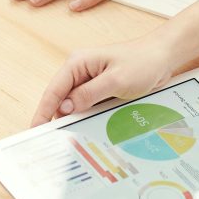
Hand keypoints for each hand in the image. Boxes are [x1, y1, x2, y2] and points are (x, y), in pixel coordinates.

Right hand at [31, 33, 177, 124]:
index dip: (43, 110)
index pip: (54, 89)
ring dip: (71, 119)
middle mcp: (80, 70)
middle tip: (50, 140)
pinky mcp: (99, 89)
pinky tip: (84, 129)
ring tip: (66, 138)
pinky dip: (84, 116)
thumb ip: (89, 94)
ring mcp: (90, 80)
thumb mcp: (116, 81)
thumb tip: (66, 107)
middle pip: (60, 98)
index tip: (36, 128)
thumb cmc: (142, 61)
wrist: (162, 58)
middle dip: (55, 118)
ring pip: (73, 104)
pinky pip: (86, 105)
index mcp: (78, 62)